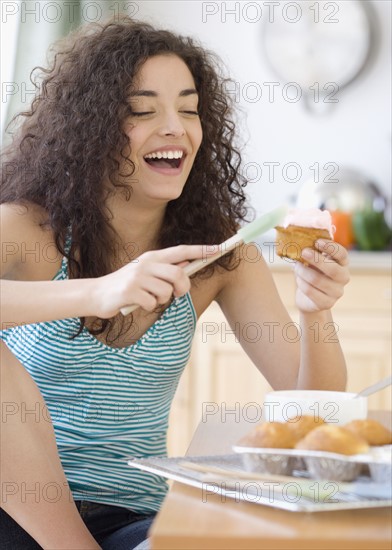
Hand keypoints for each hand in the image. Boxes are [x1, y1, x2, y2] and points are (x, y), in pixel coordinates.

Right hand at [92, 244, 207, 317]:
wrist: (97, 294)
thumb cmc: (127, 285)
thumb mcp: (146, 272)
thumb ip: (165, 268)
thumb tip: (189, 262)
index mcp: (152, 257)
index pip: (181, 250)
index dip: (201, 250)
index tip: (219, 249)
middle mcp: (146, 263)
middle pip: (178, 274)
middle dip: (182, 287)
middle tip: (177, 295)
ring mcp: (137, 276)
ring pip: (166, 291)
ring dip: (162, 300)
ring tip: (149, 299)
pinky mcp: (130, 291)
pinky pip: (152, 303)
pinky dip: (148, 307)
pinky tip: (138, 304)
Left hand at [294, 240, 349, 312]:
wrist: (309, 299)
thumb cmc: (312, 273)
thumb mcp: (313, 261)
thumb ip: (311, 251)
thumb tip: (297, 241)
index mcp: (343, 264)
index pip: (342, 254)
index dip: (330, 247)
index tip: (317, 242)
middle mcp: (344, 278)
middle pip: (333, 269)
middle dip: (316, 259)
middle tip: (303, 252)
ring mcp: (337, 292)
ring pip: (317, 280)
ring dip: (303, 271)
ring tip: (295, 266)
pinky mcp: (327, 303)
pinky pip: (310, 291)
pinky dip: (301, 283)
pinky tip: (298, 279)